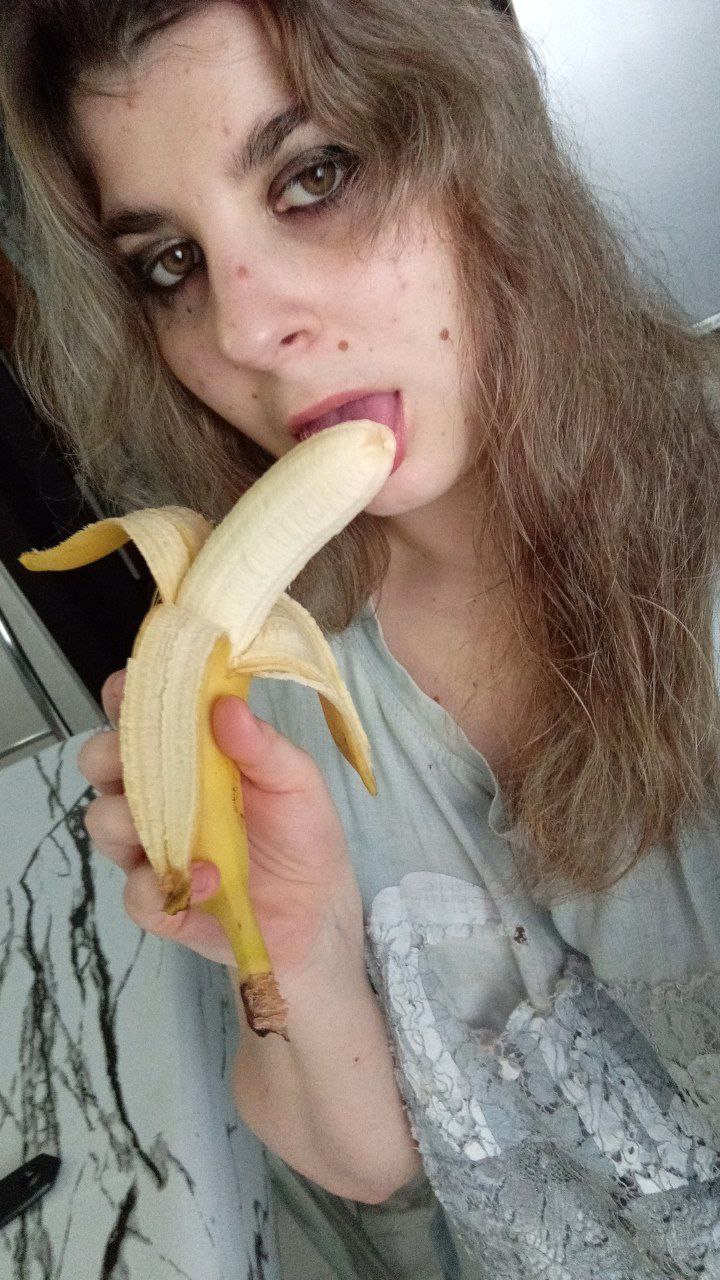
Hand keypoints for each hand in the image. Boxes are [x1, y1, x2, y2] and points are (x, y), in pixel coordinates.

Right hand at [78, 672, 363, 976]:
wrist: (317, 909)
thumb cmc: (302, 831)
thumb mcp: (297, 781)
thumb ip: (263, 746)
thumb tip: (227, 706)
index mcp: (186, 755)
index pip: (138, 716)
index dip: (123, 697)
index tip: (127, 688)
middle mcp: (158, 797)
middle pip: (101, 763)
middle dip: (109, 755)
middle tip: (139, 759)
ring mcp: (153, 848)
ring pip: (103, 823)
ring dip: (130, 820)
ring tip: (185, 830)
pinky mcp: (161, 901)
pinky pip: (135, 892)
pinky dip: (161, 884)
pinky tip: (207, 878)